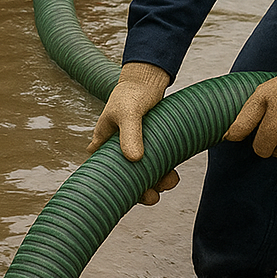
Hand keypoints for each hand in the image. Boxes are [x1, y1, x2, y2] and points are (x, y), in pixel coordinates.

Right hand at [88, 62, 179, 205]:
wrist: (147, 80)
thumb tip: (134, 159)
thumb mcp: (128, 112)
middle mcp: (116, 151)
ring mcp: (133, 150)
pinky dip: (163, 172)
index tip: (129, 196)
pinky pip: (155, 166)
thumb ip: (130, 134)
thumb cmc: (131, 93)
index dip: (115, 189)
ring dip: (156, 183)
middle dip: (141, 190)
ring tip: (170, 182)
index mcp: (103, 145)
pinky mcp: (149, 147)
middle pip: (125, 179)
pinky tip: (173, 174)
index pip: (104, 174)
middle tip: (154, 197)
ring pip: (142, 174)